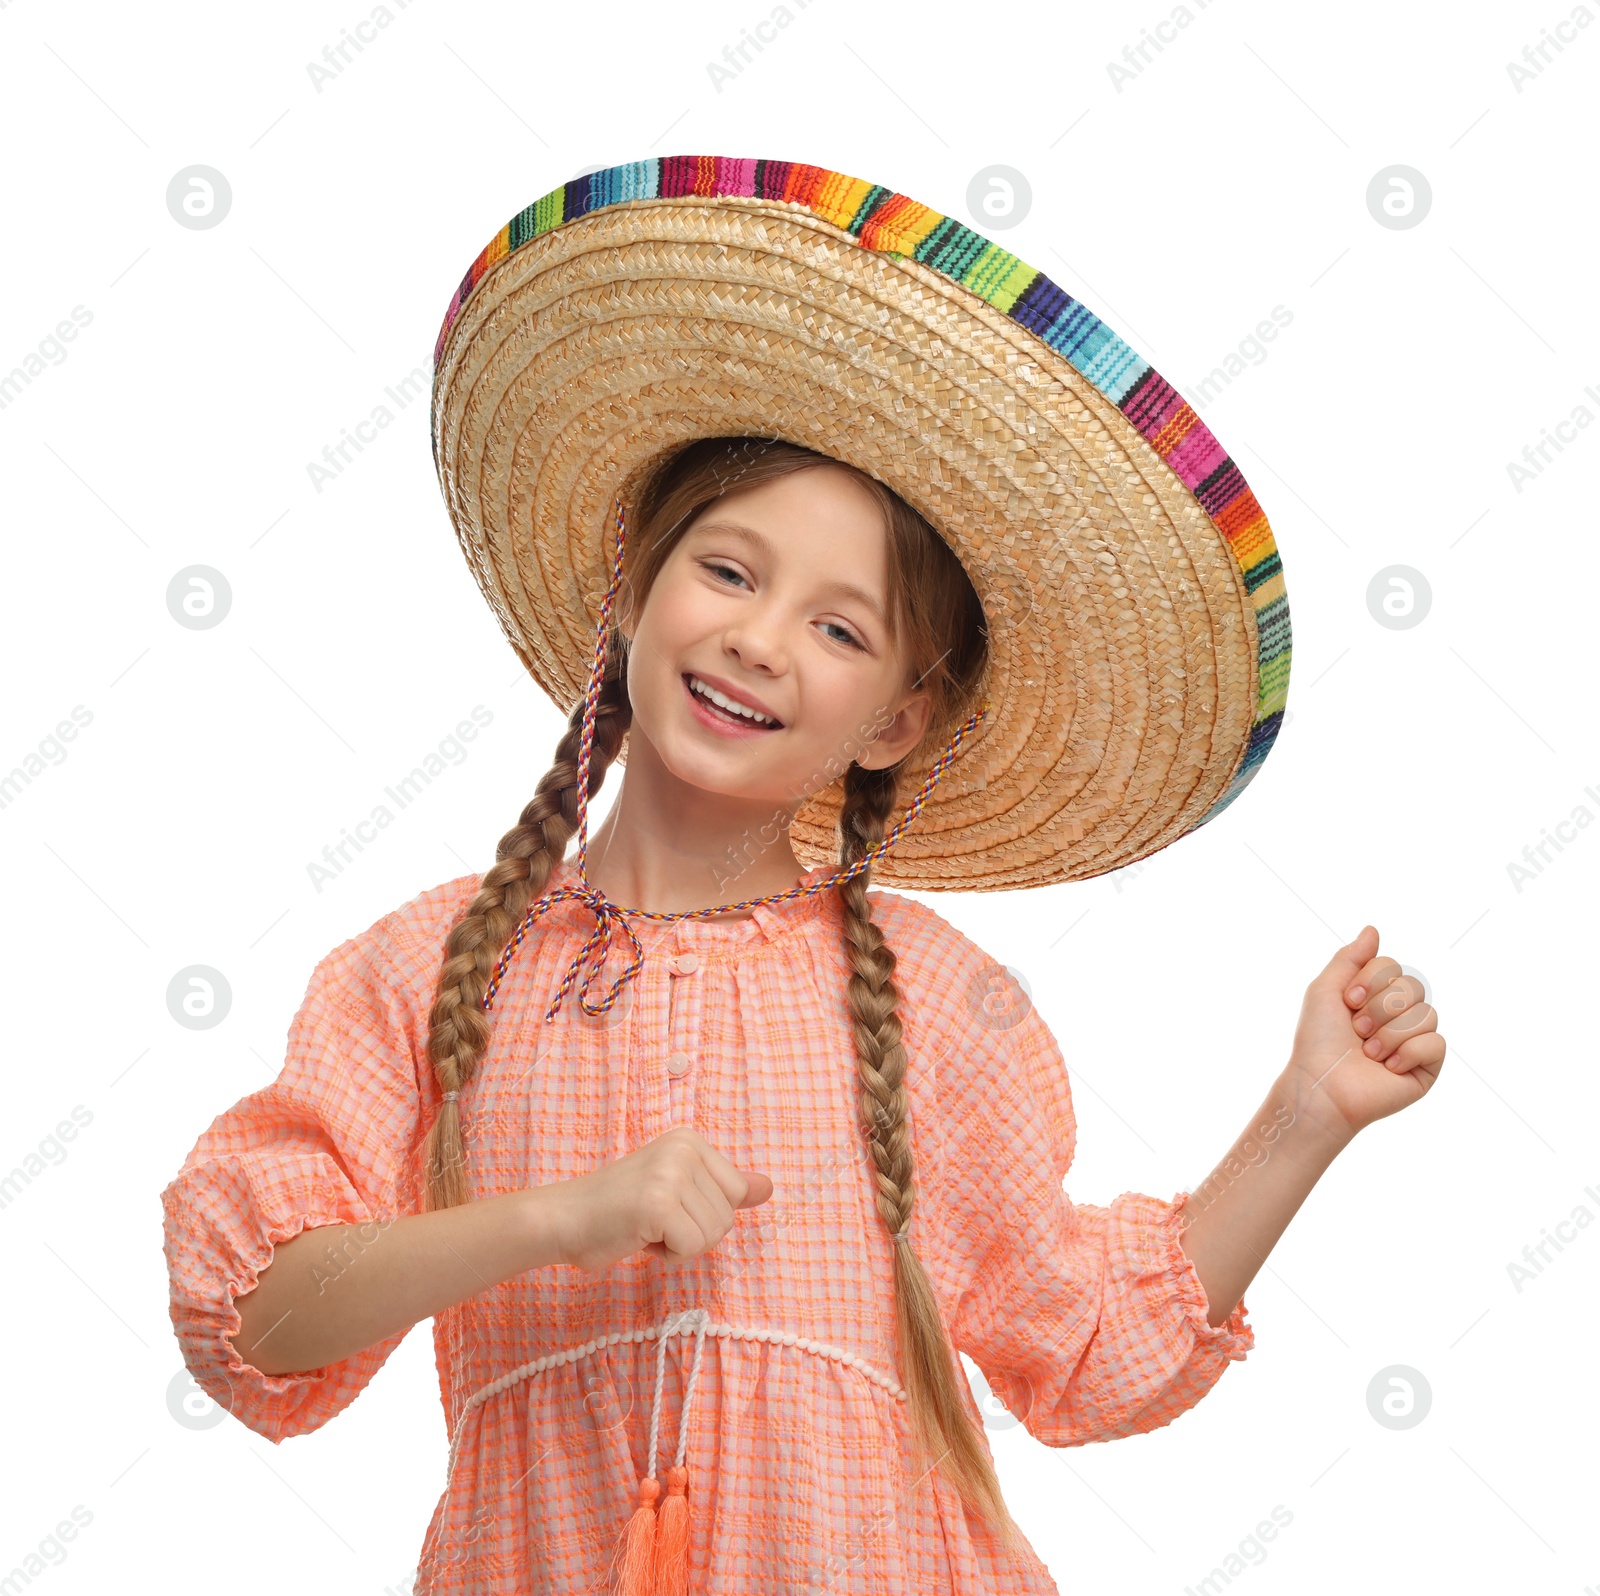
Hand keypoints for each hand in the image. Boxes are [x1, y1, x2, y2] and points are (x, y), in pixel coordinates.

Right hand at [549, 1125, 773, 1274]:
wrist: (563, 1219)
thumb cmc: (617, 1210)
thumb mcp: (676, 1189)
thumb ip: (720, 1188)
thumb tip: (768, 1188)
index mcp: (690, 1140)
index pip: (736, 1192)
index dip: (705, 1214)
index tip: (667, 1207)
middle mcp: (684, 1148)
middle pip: (728, 1217)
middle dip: (693, 1233)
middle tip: (651, 1221)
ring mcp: (670, 1173)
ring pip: (713, 1235)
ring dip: (680, 1245)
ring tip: (644, 1227)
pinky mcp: (658, 1203)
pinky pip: (692, 1247)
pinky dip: (668, 1255)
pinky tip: (639, 1238)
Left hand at [1284, 925, 1445, 1139]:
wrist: (1323, 1085)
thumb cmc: (1318, 1041)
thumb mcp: (1326, 990)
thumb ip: (1349, 958)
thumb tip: (1373, 929)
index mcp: (1376, 996)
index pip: (1392, 966)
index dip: (1371, 981)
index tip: (1348, 1002)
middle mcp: (1398, 1015)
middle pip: (1413, 986)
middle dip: (1380, 1008)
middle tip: (1357, 1030)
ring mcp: (1415, 1041)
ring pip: (1426, 1014)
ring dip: (1389, 1034)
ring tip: (1369, 1053)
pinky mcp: (1427, 1067)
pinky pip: (1436, 1043)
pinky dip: (1407, 1054)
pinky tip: (1389, 1068)